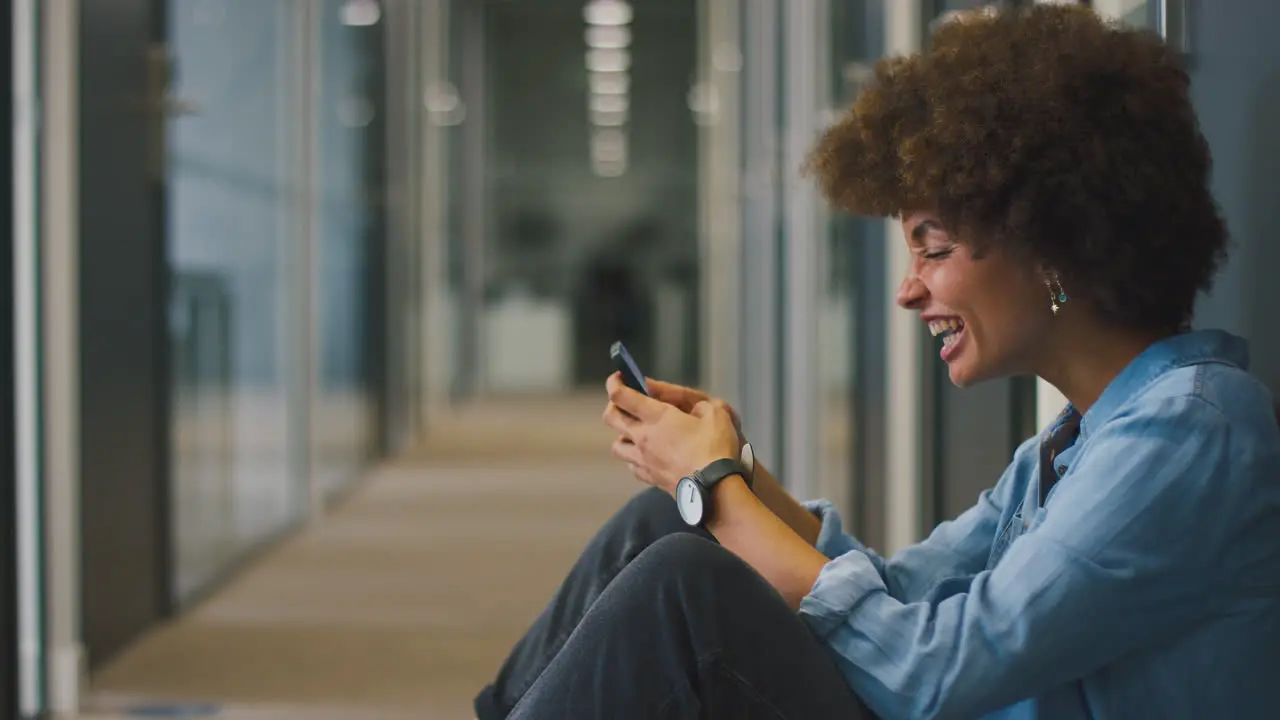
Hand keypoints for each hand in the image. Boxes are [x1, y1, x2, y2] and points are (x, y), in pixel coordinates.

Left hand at [602, 372, 741, 494]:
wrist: (715, 489)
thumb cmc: (715, 449)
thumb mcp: (716, 413)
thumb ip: (699, 403)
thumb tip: (692, 408)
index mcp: (656, 417)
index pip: (621, 396)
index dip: (614, 383)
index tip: (618, 377)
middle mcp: (643, 438)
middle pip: (610, 418)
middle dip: (614, 406)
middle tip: (625, 402)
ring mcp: (643, 460)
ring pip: (616, 445)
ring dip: (622, 435)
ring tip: (637, 432)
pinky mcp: (649, 478)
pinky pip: (631, 465)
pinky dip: (634, 457)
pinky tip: (647, 455)